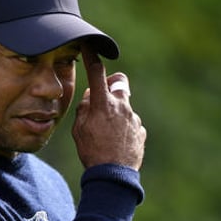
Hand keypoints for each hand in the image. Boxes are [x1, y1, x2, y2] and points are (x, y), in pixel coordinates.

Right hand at [72, 47, 146, 169]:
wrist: (114, 176)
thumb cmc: (92, 152)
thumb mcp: (79, 130)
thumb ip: (84, 108)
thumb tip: (91, 97)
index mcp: (103, 104)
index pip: (96, 73)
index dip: (91, 56)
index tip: (89, 44)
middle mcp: (122, 107)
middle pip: (120, 82)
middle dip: (112, 84)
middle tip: (103, 97)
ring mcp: (134, 119)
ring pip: (124, 107)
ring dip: (116, 114)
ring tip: (107, 135)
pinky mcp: (141, 131)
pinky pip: (131, 124)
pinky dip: (124, 130)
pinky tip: (116, 144)